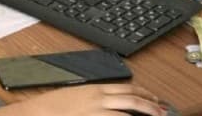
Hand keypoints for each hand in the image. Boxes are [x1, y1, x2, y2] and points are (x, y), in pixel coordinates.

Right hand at [0, 84, 165, 115]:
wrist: (38, 112)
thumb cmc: (52, 106)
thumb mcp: (75, 96)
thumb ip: (92, 97)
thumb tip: (108, 101)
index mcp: (94, 89)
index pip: (126, 87)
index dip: (143, 92)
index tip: (153, 97)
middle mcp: (98, 98)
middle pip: (131, 99)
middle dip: (150, 105)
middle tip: (163, 110)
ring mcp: (96, 111)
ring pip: (127, 112)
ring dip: (144, 114)